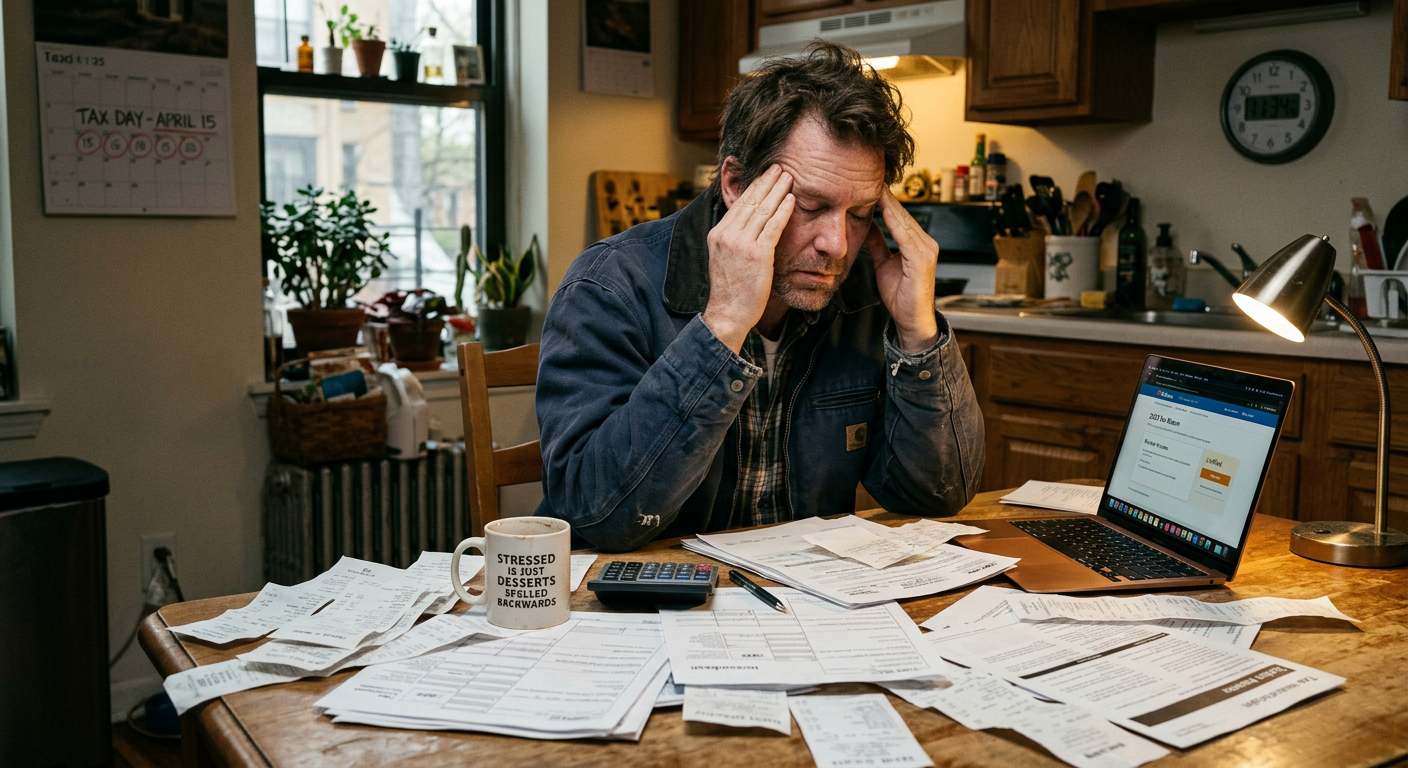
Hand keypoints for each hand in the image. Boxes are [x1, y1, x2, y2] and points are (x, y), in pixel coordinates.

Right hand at [702, 165, 794, 352]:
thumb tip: (747, 223)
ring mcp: (741, 244)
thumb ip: (734, 239)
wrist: (728, 313)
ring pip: (762, 210)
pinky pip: (772, 227)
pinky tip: (791, 200)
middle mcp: (727, 235)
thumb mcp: (725, 258)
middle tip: (779, 166)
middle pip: (750, 201)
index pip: (739, 204)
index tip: (766, 175)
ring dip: (777, 190)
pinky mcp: (757, 255)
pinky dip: (783, 211)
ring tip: (789, 176)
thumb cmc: (731, 290)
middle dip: (766, 182)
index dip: (754, 186)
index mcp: (718, 234)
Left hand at [867, 187, 938, 352]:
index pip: (896, 216)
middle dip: (884, 195)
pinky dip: (894, 221)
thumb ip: (878, 244)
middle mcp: (925, 242)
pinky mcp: (923, 258)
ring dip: (887, 203)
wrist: (911, 321)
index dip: (882, 199)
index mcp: (916, 242)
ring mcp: (926, 249)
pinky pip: (906, 235)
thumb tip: (866, 225)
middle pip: (900, 214)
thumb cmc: (900, 295)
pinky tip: (883, 209)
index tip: (865, 183)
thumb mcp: (883, 263)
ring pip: (903, 220)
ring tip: (874, 186)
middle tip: (867, 176)